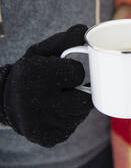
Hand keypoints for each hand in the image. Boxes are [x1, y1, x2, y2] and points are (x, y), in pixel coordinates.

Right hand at [0, 25, 92, 146]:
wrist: (4, 102)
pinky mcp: (49, 138)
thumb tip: (86, 29)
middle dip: (80, 92)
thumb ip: (65, 40)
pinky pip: (73, 126)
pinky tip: (55, 112)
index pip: (77, 73)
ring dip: (76, 105)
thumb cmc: (30, 74)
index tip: (62, 72)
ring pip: (81, 114)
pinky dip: (69, 118)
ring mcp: (43, 125)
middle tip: (66, 88)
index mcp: (34, 76)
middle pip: (84, 100)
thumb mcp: (42, 52)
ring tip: (59, 99)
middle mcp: (37, 102)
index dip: (73, 72)